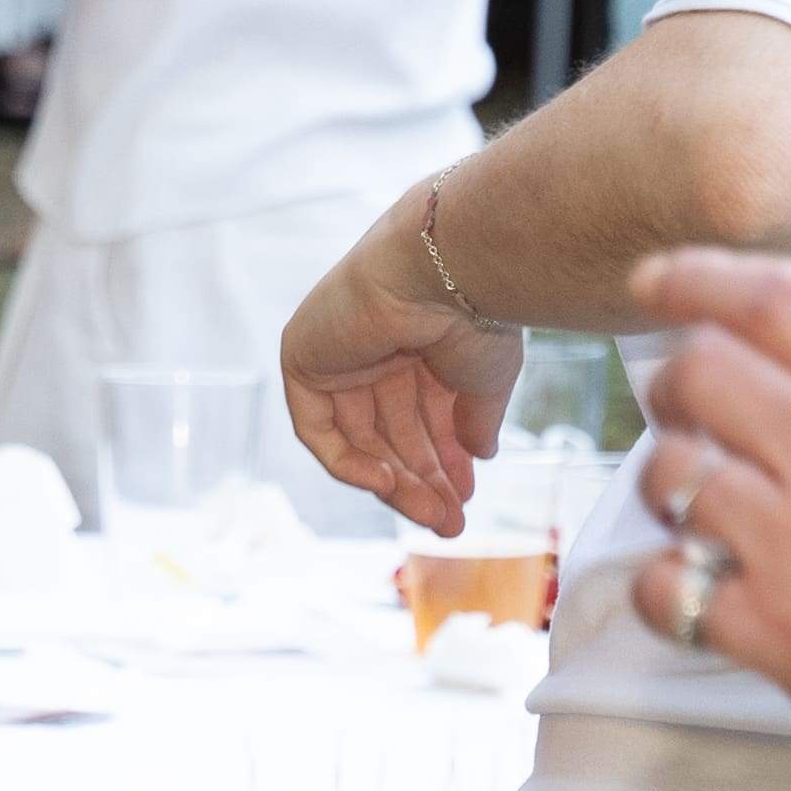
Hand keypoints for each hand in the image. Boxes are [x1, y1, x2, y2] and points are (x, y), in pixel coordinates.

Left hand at [282, 180, 520, 531]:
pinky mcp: (304, 358)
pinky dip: (348, 464)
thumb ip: (477, 419)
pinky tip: (387, 484)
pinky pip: (317, 430)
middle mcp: (377, 349)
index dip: (443, 462)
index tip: (466, 497)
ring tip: (433, 516)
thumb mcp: (486, 379)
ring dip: (396, 482)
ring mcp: (338, 355)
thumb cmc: (476, 312)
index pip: (421, 418)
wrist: (445, 269)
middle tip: (450, 522)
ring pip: (360, 439)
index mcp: (419, 344)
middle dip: (422, 480)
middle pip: (391, 434)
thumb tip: (482, 456)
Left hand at [619, 249, 790, 790]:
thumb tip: (780, 357)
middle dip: (672, 388)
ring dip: (667, 487)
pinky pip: (666, 584)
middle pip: (701, 370)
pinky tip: (702, 591)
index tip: (655, 282)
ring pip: (670, 472)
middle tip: (684, 416)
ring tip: (700, 511)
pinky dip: (667, 589)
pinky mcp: (773, 629)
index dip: (697, 276)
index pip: (777, 298)